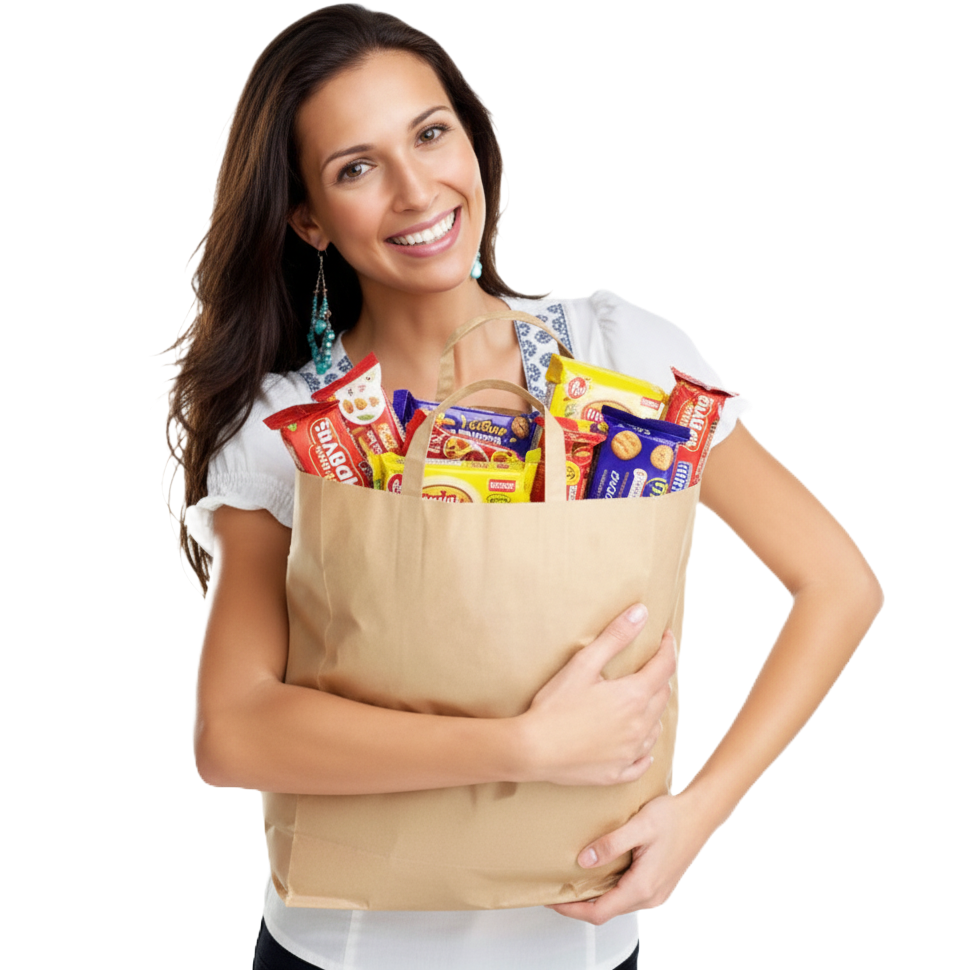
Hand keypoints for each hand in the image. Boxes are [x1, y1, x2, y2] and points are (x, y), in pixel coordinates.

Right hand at [517, 605, 675, 786]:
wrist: (532, 750)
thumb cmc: (555, 705)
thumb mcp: (583, 664)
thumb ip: (615, 637)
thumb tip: (642, 613)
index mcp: (633, 697)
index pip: (664, 668)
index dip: (667, 649)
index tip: (665, 638)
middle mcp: (639, 726)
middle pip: (662, 696)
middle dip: (660, 677)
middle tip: (650, 666)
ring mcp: (630, 752)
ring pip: (656, 728)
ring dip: (653, 711)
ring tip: (641, 701)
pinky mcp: (618, 773)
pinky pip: (643, 761)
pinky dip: (645, 749)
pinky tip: (638, 745)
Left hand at [548, 790, 712, 923]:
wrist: (701, 814)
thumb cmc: (674, 817)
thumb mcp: (639, 825)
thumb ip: (611, 844)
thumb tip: (584, 860)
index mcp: (643, 886)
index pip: (599, 911)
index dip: (572, 910)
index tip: (553, 901)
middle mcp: (651, 896)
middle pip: (607, 911)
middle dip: (580, 904)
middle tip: (557, 889)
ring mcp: (656, 893)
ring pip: (618, 904)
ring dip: (595, 897)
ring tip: (574, 880)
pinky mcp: (658, 886)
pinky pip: (629, 895)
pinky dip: (610, 890)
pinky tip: (600, 873)